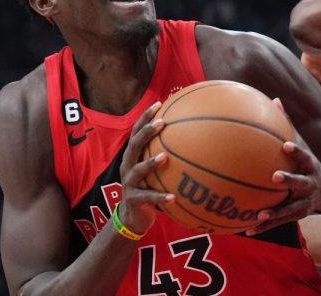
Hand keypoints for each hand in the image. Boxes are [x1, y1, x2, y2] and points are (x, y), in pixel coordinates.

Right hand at [117, 102, 174, 234]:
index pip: (137, 132)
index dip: (145, 117)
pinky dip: (161, 197)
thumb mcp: (154, 170)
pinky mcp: (134, 200)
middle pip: (134, 145)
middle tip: (162, 123)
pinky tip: (174, 197)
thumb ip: (165, 154)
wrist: (132, 217)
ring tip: (165, 157)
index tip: (159, 103)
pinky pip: (149, 197)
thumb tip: (192, 137)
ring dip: (151, 163)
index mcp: (133, 156)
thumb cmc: (148, 187)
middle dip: (146, 132)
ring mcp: (129, 183)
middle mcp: (128, 166)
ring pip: (138, 170)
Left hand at [246, 99, 320, 234]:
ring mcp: (304, 203)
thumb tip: (274, 100)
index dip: (297, 151)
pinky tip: (247, 230)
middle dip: (289, 181)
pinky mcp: (297, 216)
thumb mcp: (303, 144)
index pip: (305, 156)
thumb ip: (288, 126)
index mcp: (311, 166)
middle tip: (274, 177)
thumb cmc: (308, 163)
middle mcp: (310, 186)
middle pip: (301, 184)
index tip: (286, 146)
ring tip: (259, 215)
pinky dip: (263, 227)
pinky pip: (278, 222)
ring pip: (290, 210)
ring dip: (275, 213)